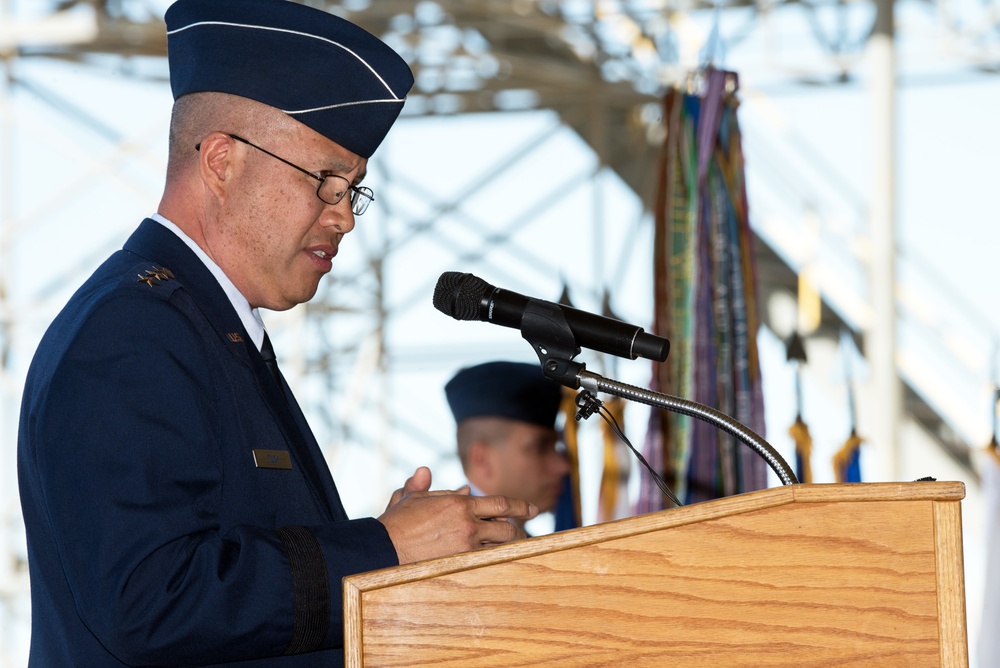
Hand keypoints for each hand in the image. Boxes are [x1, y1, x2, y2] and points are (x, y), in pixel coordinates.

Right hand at [378, 467, 537, 564]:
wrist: (384, 547)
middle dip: (518, 530)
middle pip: (506, 527)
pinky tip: (500, 563)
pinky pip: (485, 562)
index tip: (533, 509)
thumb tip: (444, 479)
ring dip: (508, 547)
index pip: (499, 503)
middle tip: (524, 533)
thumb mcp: (412, 497)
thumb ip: (427, 485)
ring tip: (515, 549)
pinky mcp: (459, 563)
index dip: (519, 506)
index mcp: (459, 503)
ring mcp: (465, 545)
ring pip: (498, 546)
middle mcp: (467, 523)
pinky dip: (494, 560)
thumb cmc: (396, 522)